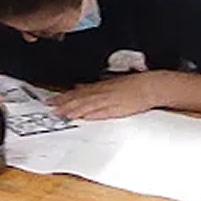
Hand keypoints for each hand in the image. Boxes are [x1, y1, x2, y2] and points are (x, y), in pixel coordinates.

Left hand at [51, 72, 167, 120]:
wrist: (150, 86)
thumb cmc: (133, 85)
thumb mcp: (110, 83)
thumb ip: (94, 87)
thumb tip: (79, 87)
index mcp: (100, 87)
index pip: (78, 93)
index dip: (64, 97)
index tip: (52, 101)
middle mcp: (102, 93)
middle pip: (79, 99)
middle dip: (64, 104)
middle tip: (50, 108)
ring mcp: (109, 100)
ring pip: (87, 105)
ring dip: (73, 109)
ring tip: (61, 114)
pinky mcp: (118, 108)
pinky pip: (102, 112)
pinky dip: (91, 114)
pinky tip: (82, 117)